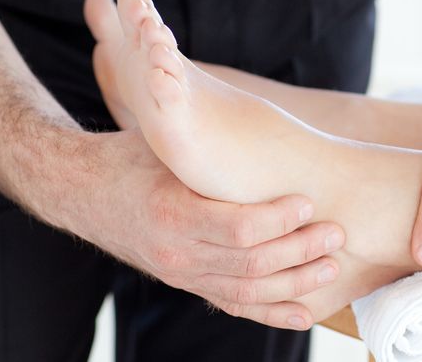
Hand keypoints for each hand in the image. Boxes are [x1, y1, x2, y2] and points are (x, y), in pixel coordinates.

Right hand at [59, 129, 344, 329]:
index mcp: (173, 213)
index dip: (279, 219)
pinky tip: (306, 313)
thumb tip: (234, 108)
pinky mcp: (189, 284)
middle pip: (251, 265)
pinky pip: (235, 305)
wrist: (85, 193)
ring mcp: (182, 274)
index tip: (308, 202)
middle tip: (336, 233)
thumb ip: (198, 137)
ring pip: (248, 292)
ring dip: (295, 283)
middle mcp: (177, 252)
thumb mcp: (163, 141)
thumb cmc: (134, 157)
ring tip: (331, 266)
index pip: (238, 228)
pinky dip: (272, 312)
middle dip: (300, 251)